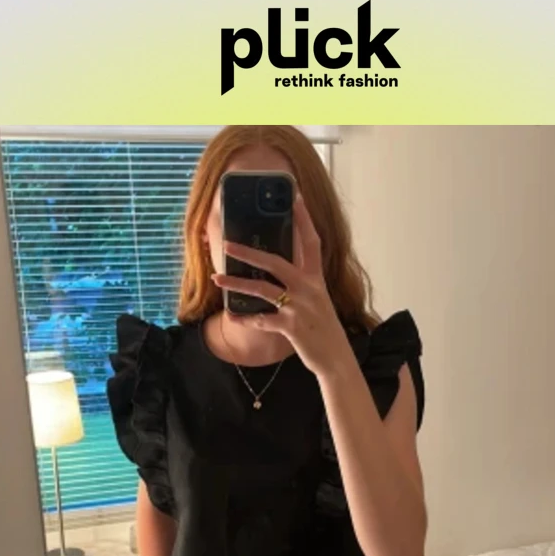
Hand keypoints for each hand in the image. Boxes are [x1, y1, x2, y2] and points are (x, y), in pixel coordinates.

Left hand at [211, 196, 355, 379]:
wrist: (336, 359)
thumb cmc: (325, 330)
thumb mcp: (319, 302)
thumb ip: (304, 285)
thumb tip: (281, 273)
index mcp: (316, 279)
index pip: (311, 241)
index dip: (302, 218)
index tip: (294, 196)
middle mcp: (309, 289)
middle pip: (276, 262)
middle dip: (249, 252)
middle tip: (228, 244)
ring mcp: (300, 308)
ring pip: (262, 289)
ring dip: (237, 284)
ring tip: (217, 280)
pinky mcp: (292, 327)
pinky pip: (261, 320)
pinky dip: (244, 319)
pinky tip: (231, 316)